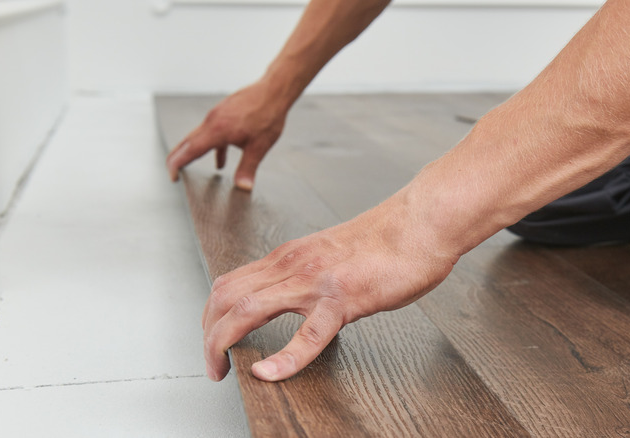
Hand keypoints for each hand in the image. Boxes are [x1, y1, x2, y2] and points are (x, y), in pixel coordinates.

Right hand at [166, 81, 287, 190]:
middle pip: (186, 142)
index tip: (173, 178)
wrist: (274, 90)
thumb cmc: (268, 115)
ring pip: (198, 137)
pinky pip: (211, 133)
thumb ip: (248, 168)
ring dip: (193, 152)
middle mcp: (212, 121)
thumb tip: (244, 187)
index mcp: (217, 130)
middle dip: (177, 159)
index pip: (189, 150)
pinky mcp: (224, 113)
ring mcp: (216, 115)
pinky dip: (211, 147)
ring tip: (190, 168)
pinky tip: (221, 161)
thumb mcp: (259, 147)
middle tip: (173, 175)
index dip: (177, 165)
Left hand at [201, 193, 459, 381]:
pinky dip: (284, 360)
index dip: (211, 315)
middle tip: (213, 363)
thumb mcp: (330, 254)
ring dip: (224, 343)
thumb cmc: (386, 240)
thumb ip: (307, 273)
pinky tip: (270, 374)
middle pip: (226, 296)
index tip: (214, 339)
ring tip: (222, 370)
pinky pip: (307, 334)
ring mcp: (315, 281)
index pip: (230, 282)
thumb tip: (297, 299)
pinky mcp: (343, 298)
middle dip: (208, 334)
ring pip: (249, 310)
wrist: (421, 223)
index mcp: (289, 256)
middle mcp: (293, 265)